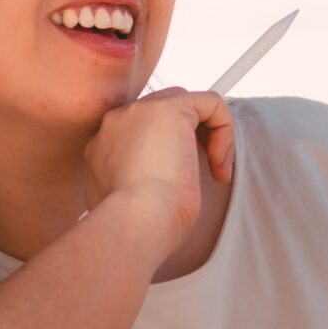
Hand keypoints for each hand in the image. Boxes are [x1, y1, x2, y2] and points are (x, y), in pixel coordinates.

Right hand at [85, 88, 233, 239]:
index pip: (143, 131)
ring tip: (216, 171)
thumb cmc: (135, 224)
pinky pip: (210, 103)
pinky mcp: (170, 109)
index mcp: (103, 146)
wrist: (135, 223)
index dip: (168, 150)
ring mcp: (139, 111)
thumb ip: (134, 179)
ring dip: (209, 136)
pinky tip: (219, 163)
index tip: (180, 178)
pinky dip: (224, 129)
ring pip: (188, 104)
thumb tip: (160, 178)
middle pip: (164, 111)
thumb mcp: (128, 199)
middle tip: (204, 173)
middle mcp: (117, 122)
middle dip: (190, 139)